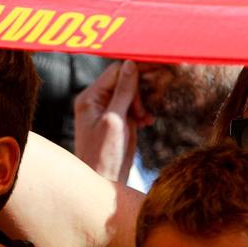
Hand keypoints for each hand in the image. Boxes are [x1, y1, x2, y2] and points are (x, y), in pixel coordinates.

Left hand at [74, 60, 142, 182]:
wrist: (104, 183)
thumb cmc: (104, 155)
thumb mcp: (115, 121)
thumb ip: (123, 92)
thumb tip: (131, 64)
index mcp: (90, 97)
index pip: (115, 72)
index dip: (136, 71)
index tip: (157, 71)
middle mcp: (96, 100)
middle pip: (124, 80)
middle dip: (139, 91)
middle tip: (146, 109)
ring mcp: (107, 110)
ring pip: (131, 92)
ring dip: (142, 102)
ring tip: (145, 119)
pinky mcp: (118, 120)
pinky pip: (133, 105)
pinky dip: (142, 111)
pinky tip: (147, 122)